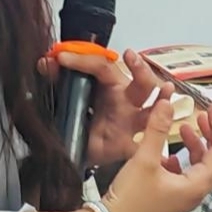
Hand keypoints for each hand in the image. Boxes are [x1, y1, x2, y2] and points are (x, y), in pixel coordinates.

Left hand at [37, 48, 174, 166]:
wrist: (74, 153)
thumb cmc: (76, 119)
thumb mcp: (63, 98)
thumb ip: (56, 80)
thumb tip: (45, 63)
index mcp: (107, 85)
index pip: (101, 67)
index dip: (83, 60)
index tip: (62, 58)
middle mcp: (125, 100)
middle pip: (140, 82)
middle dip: (139, 69)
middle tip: (132, 58)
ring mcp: (131, 121)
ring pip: (153, 110)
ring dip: (161, 96)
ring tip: (165, 91)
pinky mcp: (130, 144)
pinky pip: (148, 140)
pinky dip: (159, 135)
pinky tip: (164, 136)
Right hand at [102, 100, 211, 211]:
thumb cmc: (130, 197)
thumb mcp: (144, 159)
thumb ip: (157, 129)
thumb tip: (168, 101)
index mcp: (197, 184)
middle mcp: (196, 192)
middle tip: (203, 116)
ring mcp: (185, 197)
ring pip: (201, 167)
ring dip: (197, 146)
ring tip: (184, 128)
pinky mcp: (172, 199)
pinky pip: (187, 175)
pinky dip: (183, 160)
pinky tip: (168, 153)